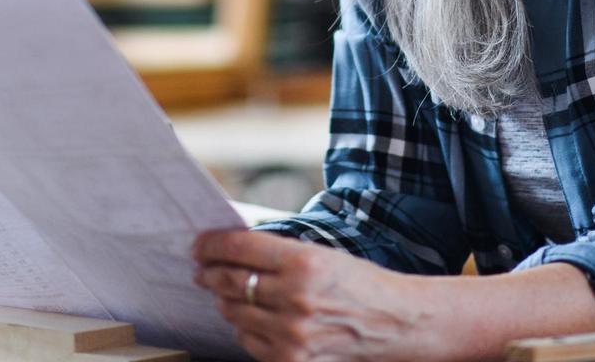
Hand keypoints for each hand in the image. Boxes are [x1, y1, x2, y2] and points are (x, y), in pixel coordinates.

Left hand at [192, 229, 437, 361]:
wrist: (395, 324)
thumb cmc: (359, 284)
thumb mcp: (321, 255)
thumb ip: (276, 253)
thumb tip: (230, 248)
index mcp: (304, 262)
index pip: (239, 249)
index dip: (211, 245)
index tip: (199, 244)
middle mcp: (295, 298)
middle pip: (229, 281)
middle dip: (209, 272)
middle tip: (202, 267)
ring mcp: (292, 334)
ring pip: (233, 312)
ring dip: (223, 299)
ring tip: (226, 291)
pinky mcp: (291, 361)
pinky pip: (247, 340)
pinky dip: (243, 327)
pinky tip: (251, 317)